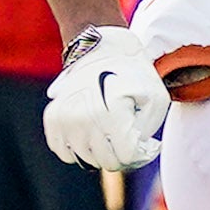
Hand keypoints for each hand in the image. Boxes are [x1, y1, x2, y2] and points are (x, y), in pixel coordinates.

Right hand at [43, 24, 168, 171]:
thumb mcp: (157, 99)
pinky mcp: (52, 118)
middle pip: (107, 161)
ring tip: (111, 129)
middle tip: (130, 135)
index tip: (149, 140)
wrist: (102, 48)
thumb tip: (133, 155)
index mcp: (109, 112)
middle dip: (124, 153)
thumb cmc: (135, 75)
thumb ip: (148, 133)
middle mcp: (81, 118)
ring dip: (102, 150)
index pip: (127, 157)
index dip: (143, 152)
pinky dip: (79, 149)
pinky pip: (64, 153)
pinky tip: (92, 133)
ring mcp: (63, 119)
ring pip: (86, 160)